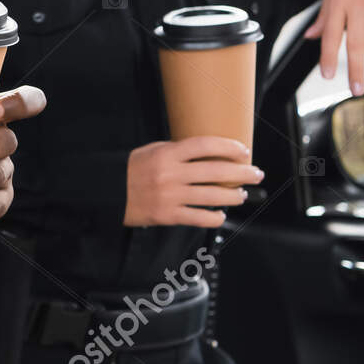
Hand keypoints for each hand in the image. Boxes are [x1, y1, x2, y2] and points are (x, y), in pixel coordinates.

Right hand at [124, 137, 262, 228]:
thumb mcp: (151, 151)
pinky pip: (199, 217)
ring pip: (212, 196)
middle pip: (216, 172)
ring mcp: (170, 196)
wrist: (107, 192)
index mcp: (167, 154)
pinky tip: (220, 215)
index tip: (243, 151)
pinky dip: (214, 217)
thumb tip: (207, 154)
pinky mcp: (167, 215)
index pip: (205, 146)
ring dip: (233, 196)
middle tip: (256, 174)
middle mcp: (171, 174)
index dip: (229, 147)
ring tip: (241, 195)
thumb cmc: (130, 170)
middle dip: (242, 173)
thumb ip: (177, 151)